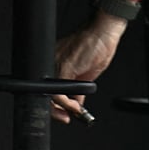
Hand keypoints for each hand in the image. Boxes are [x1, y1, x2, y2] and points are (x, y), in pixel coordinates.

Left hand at [50, 9, 128, 123]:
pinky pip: (58, 93)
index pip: (47, 88)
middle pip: (44, 94)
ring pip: (48, 95)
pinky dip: (66, 104)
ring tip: (73, 111)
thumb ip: (78, 88)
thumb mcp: (87, 72)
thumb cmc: (98, 46)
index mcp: (54, 63)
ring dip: (62, 109)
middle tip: (65, 117)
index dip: (53, 105)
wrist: (104, 32)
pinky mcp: (63, 67)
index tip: (62, 113)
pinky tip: (75, 106)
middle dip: (55, 111)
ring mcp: (55, 65)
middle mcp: (51, 63)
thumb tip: (77, 102)